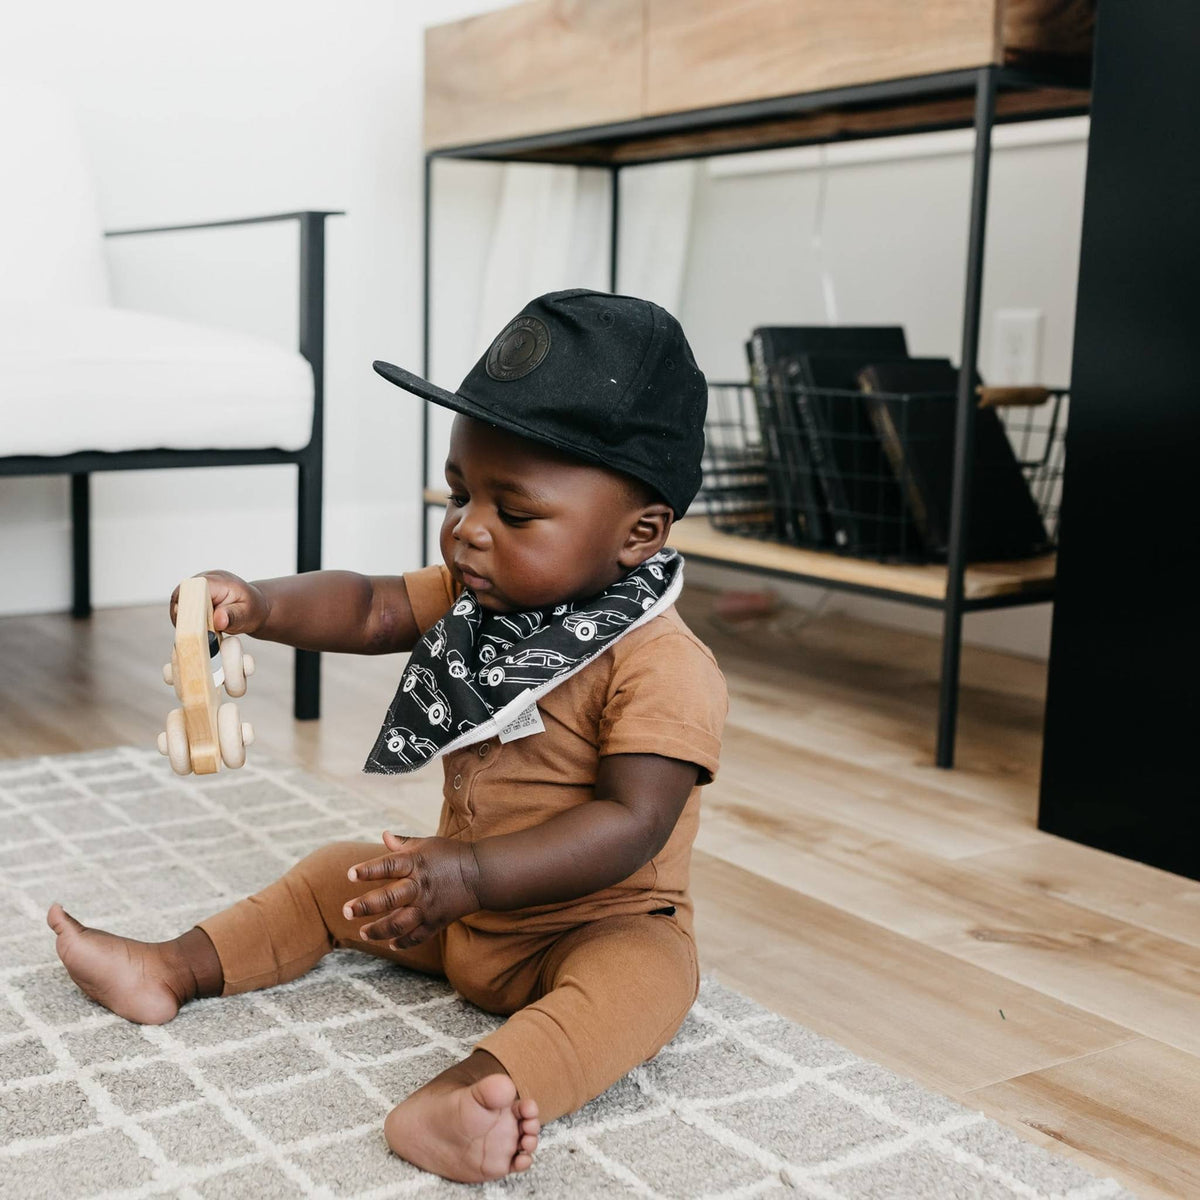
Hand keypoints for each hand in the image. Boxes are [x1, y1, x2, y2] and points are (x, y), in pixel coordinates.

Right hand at [170, 570, 268, 634]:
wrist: (255, 606)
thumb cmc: (252, 609)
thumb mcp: (247, 615)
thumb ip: (233, 616)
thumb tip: (218, 619)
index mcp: (218, 581)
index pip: (192, 589)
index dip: (187, 606)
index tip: (192, 624)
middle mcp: (205, 579)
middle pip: (181, 595)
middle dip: (183, 615)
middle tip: (195, 632)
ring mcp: (198, 586)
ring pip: (178, 601)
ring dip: (184, 618)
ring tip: (199, 630)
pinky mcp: (195, 594)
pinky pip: (182, 606)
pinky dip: (187, 619)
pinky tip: (198, 628)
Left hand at [344, 832, 480, 948]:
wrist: (481, 874)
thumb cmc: (450, 855)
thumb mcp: (427, 844)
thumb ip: (403, 843)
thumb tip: (384, 835)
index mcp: (415, 863)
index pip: (387, 866)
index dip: (368, 870)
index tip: (350, 875)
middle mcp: (420, 885)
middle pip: (389, 898)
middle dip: (365, 906)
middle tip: (346, 911)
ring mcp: (428, 906)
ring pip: (399, 923)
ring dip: (378, 930)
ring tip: (362, 933)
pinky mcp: (437, 921)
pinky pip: (418, 936)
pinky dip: (403, 942)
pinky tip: (390, 944)